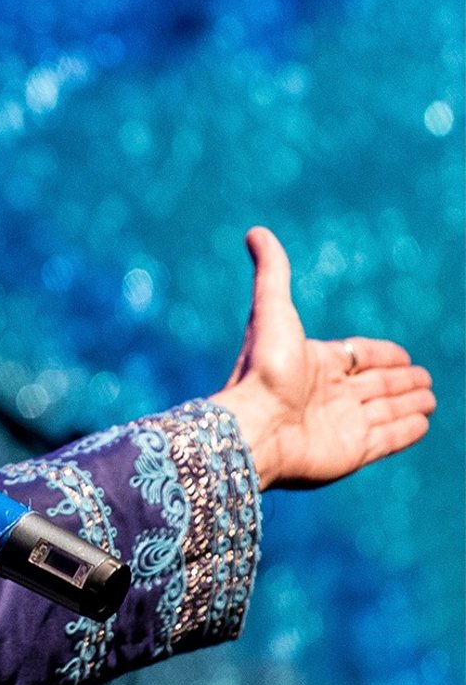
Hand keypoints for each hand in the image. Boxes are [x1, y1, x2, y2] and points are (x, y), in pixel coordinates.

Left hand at [212, 227, 435, 489]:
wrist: (254, 428)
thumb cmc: (263, 370)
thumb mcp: (270, 310)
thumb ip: (272, 273)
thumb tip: (256, 232)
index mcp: (313, 364)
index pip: (358, 357)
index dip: (381, 356)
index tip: (404, 356)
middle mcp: (327, 396)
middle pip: (374, 385)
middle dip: (400, 380)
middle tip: (424, 378)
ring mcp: (341, 426)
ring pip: (384, 411)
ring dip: (408, 404)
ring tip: (430, 398)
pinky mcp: (352, 452)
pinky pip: (388, 439)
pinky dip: (406, 431)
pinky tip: (423, 423)